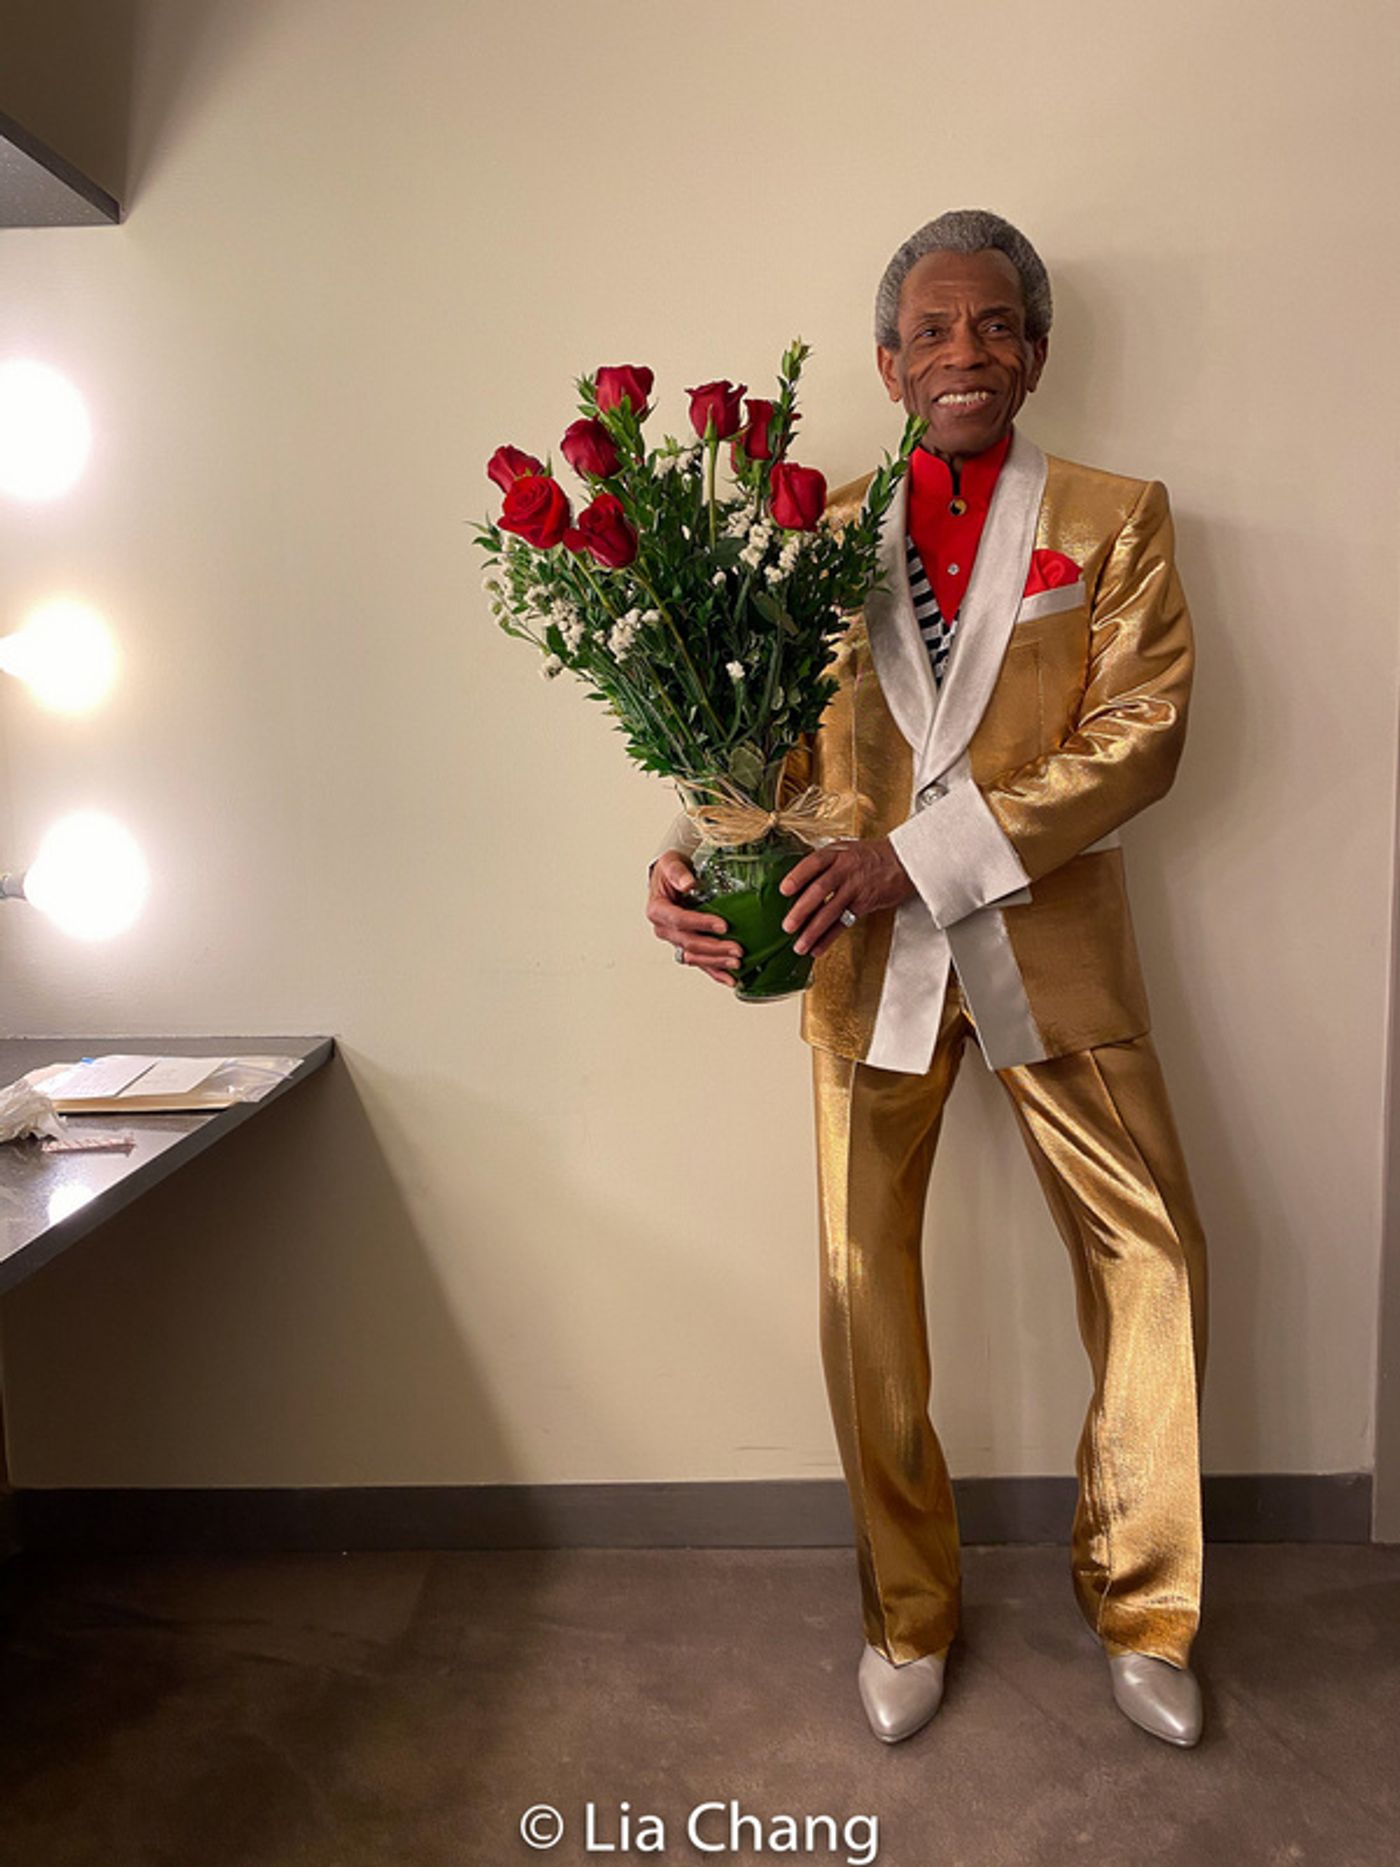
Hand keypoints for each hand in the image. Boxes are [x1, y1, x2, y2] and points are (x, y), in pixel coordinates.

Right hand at [646, 850, 743, 987]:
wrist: (670, 879)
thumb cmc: (670, 872)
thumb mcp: (671, 863)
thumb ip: (678, 873)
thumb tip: (688, 883)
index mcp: (657, 910)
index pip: (679, 920)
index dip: (701, 924)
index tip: (723, 925)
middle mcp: (664, 929)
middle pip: (689, 943)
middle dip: (714, 948)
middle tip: (737, 948)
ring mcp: (675, 941)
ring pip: (695, 957)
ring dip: (716, 962)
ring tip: (736, 963)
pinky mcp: (686, 947)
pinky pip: (700, 963)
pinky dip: (715, 972)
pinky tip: (730, 978)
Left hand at [777, 837, 916, 957]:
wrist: (904, 861)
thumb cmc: (870, 856)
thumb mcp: (845, 850)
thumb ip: (824, 863)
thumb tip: (797, 884)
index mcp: (837, 854)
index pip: (814, 863)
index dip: (798, 876)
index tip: (784, 889)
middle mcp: (846, 870)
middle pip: (820, 890)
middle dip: (802, 910)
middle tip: (787, 926)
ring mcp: (856, 888)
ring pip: (831, 911)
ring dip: (814, 931)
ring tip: (799, 946)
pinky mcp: (865, 904)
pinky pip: (844, 923)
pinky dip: (829, 938)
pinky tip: (817, 948)